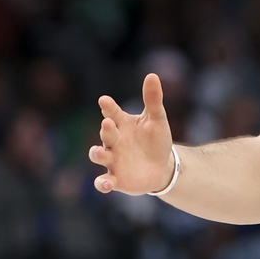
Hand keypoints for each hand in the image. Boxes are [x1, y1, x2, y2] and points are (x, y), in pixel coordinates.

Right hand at [88, 73, 175, 194]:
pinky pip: (103, 182)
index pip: (112, 113)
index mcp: (122, 125)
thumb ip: (153, 99)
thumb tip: (152, 75)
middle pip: (106, 134)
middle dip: (106, 130)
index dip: (108, 107)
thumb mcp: (157, 119)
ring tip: (101, 153)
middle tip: (109, 124)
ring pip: (99, 156)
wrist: (162, 167)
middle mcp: (113, 141)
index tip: (104, 100)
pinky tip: (107, 183)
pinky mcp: (115, 178)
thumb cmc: (156, 140)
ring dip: (98, 154)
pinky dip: (102, 183)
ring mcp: (112, 160)